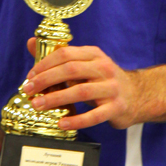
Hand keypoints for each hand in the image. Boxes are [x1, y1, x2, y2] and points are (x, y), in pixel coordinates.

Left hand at [23, 40, 139, 130]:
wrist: (137, 96)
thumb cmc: (103, 81)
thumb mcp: (85, 65)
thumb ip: (59, 57)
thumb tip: (31, 43)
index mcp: (94, 55)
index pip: (66, 54)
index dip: (44, 64)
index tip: (30, 76)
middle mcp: (104, 68)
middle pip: (71, 70)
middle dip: (46, 80)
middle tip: (29, 90)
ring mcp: (112, 88)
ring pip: (81, 91)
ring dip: (56, 99)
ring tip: (38, 105)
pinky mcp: (116, 107)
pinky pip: (94, 115)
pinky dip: (76, 120)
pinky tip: (62, 123)